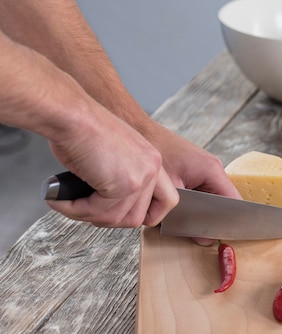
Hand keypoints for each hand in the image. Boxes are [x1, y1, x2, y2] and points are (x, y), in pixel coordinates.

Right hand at [45, 107, 179, 227]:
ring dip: (88, 215)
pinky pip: (97, 211)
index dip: (146, 214)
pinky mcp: (122, 185)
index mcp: (152, 161)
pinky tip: (61, 200)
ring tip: (68, 203)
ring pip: (116, 218)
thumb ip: (121, 180)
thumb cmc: (83, 129)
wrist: (71, 115)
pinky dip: (75, 210)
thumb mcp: (115, 156)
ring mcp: (139, 178)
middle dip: (107, 219)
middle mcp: (152, 169)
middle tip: (85, 210)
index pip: (168, 201)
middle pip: (137, 217)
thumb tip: (109, 208)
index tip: (123, 215)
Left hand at [139, 122, 241, 244]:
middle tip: (200, 236)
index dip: (231, 223)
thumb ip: (189, 216)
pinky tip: (177, 209)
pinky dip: (193, 204)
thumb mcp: (170, 190)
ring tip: (185, 220)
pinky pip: (201, 193)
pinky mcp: (194, 171)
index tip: (225, 239)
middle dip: (212, 220)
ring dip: (200, 212)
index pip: (234, 203)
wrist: (137, 130)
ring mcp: (204, 170)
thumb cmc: (152, 152)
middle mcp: (213, 169)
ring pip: (212, 200)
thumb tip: (205, 241)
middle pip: (224, 204)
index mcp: (213, 171)